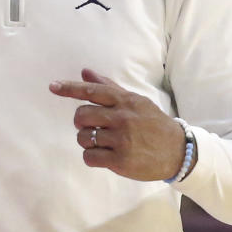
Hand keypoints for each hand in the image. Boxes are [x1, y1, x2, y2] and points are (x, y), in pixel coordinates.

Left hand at [49, 68, 187, 180]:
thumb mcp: (135, 101)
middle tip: (91, 126)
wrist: (177, 151)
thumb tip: (85, 71)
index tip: (53, 86)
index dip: (70, 88)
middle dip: (81, 122)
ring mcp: (121, 139)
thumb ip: (109, 87)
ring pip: (83, 137)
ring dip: (86, 141)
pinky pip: (89, 157)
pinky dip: (91, 157)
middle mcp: (122, 117)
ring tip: (101, 142)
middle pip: (82, 115)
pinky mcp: (120, 161)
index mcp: (125, 100)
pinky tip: (103, 156)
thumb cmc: (152, 123)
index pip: (92, 91)